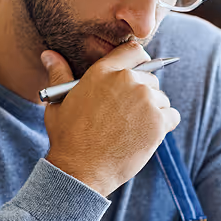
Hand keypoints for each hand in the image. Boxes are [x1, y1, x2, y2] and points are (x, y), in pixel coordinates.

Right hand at [41, 42, 180, 196]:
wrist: (81, 170)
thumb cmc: (68, 138)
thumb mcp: (58, 102)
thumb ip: (59, 74)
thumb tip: (49, 54)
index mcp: (103, 71)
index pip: (134, 51)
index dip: (138, 62)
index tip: (136, 74)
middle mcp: (127, 81)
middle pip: (150, 77)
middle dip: (143, 92)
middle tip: (128, 113)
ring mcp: (145, 100)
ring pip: (161, 98)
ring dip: (153, 110)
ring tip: (133, 128)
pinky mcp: (159, 122)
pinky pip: (172, 116)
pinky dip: (164, 125)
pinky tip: (145, 135)